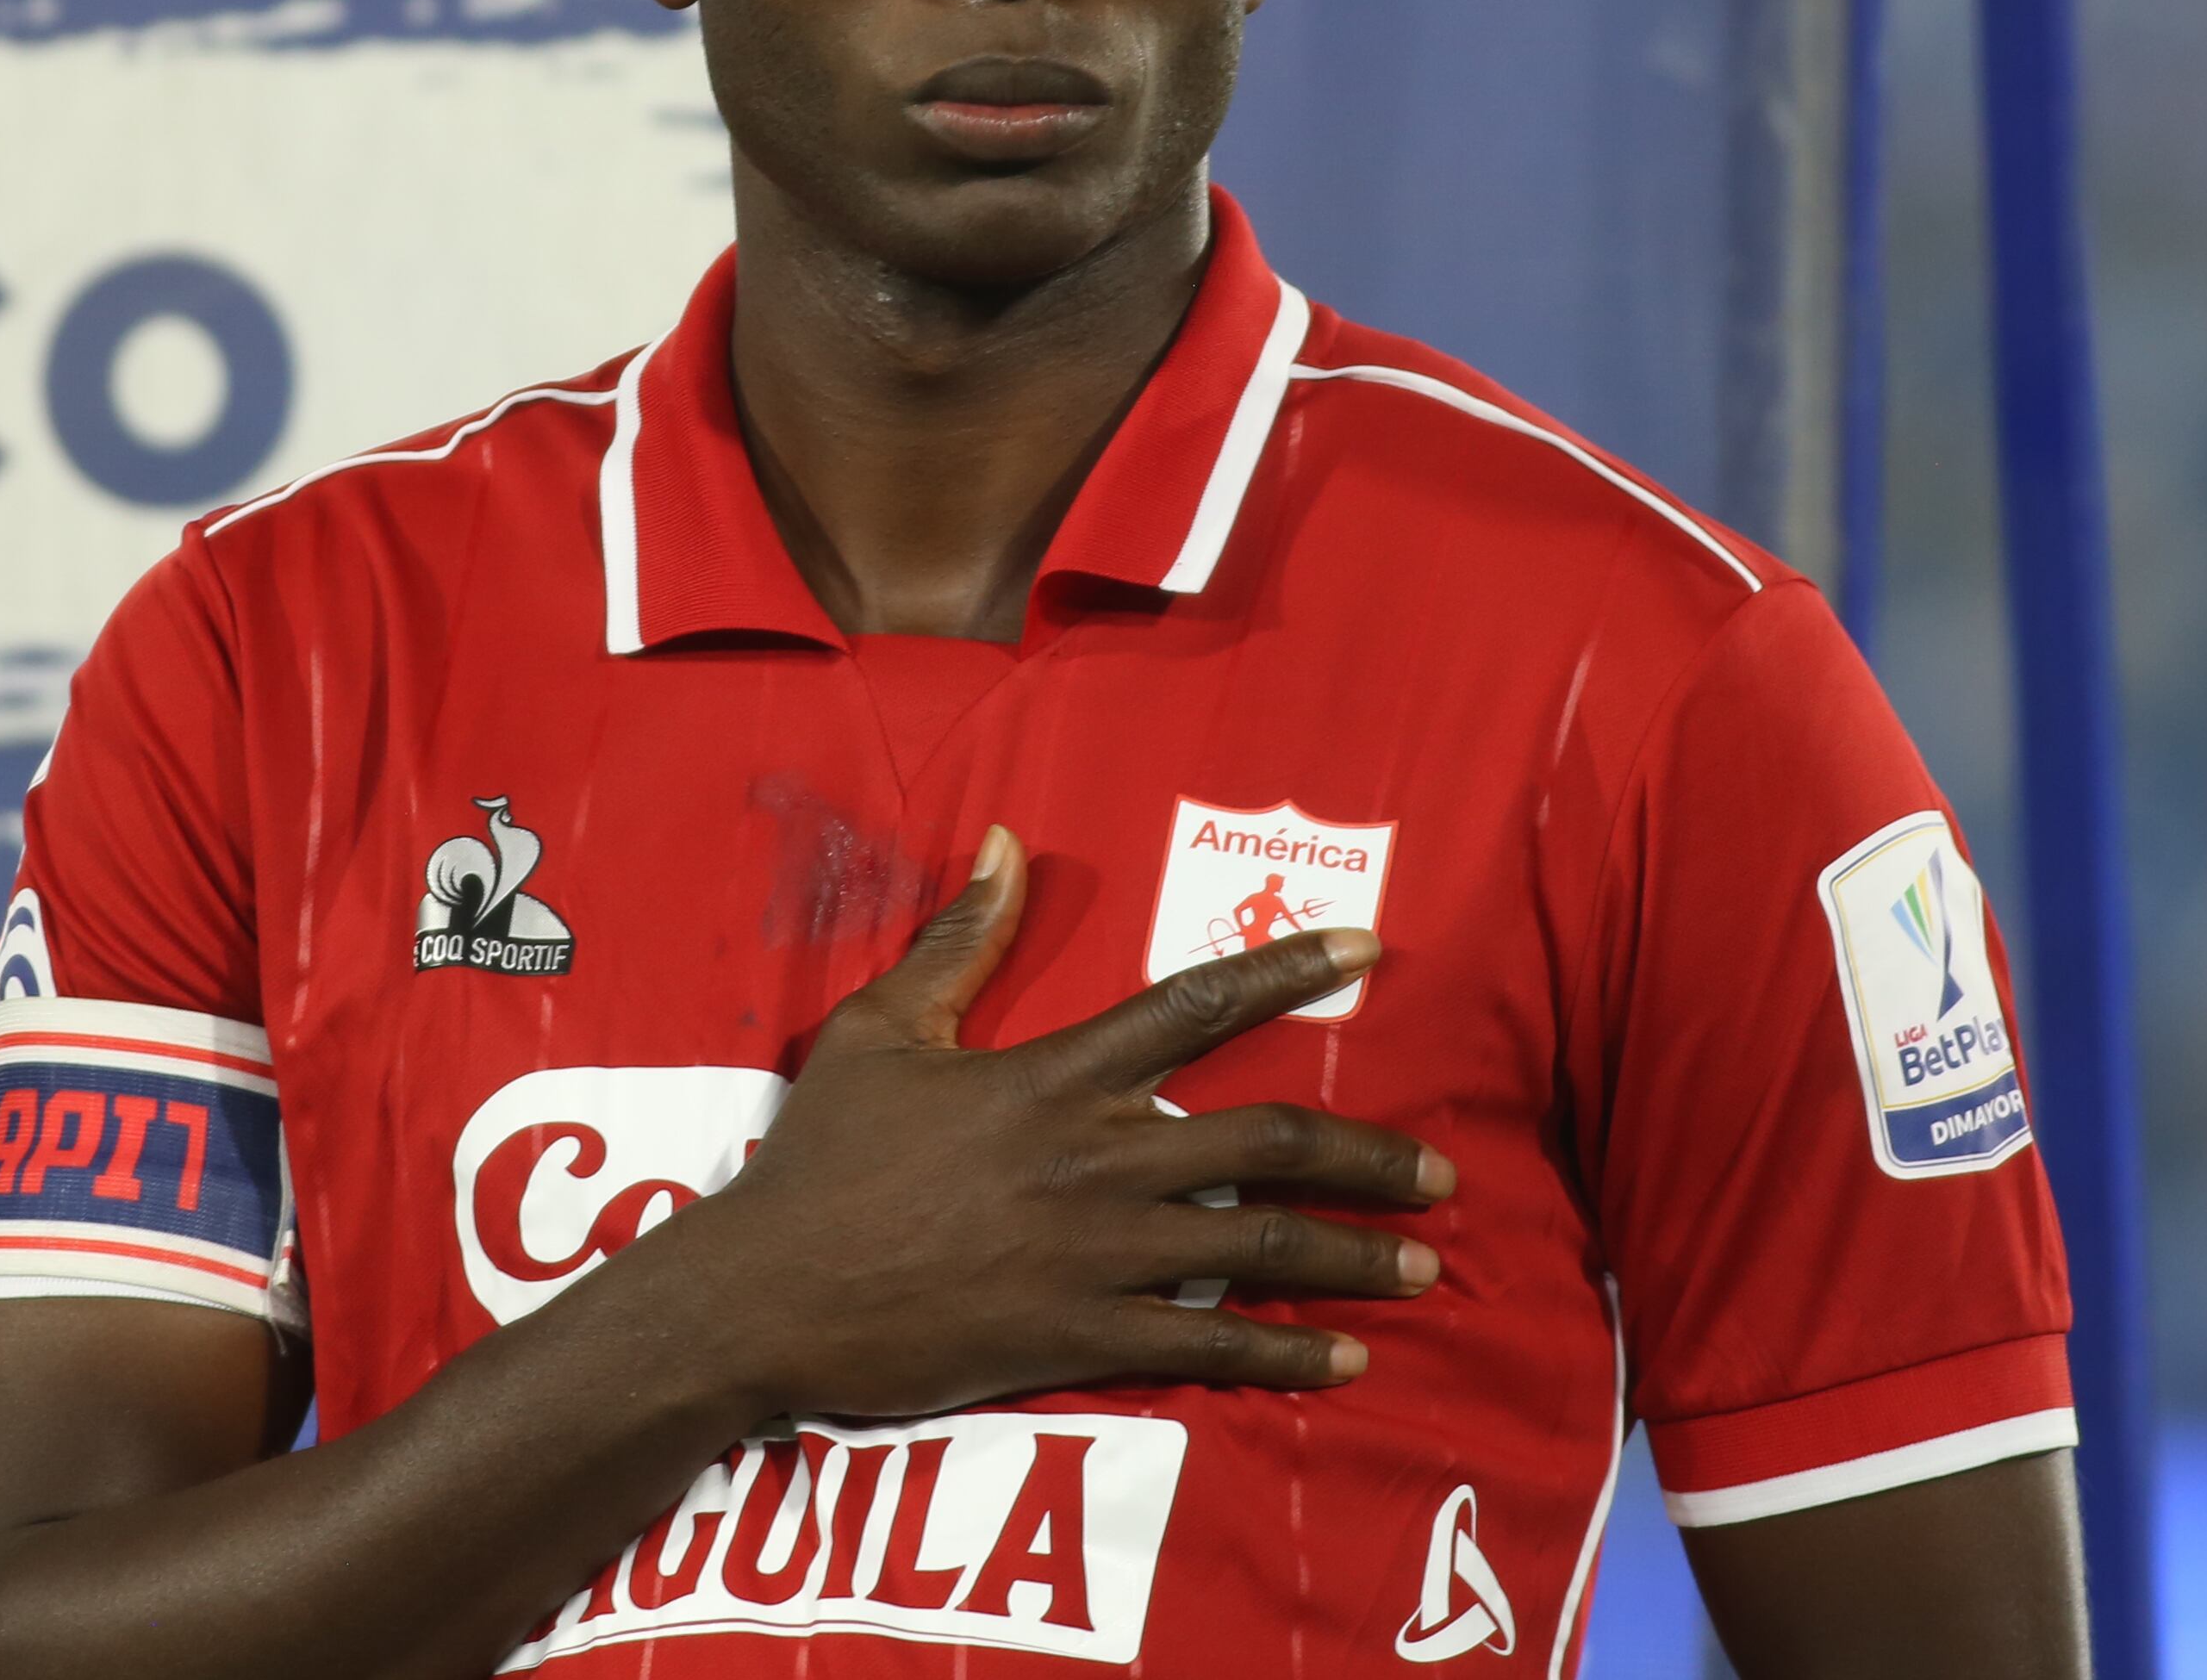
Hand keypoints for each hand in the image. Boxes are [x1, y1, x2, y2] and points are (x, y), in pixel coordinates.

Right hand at [648, 826, 1452, 1423]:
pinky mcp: (1077, 1338)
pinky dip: (1283, 1357)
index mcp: (1055, 1075)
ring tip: (1422, 1266)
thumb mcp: (880, 1030)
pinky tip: (1341, 1365)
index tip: (1369, 951)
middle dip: (1368, 1157)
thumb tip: (1010, 841)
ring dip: (1351, 1258)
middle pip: (1266, 1144)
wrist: (765, 1294)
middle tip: (1441, 1172)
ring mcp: (1094, 1254)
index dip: (1289, 971)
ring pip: (1257, 1249)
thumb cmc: (819, 1160)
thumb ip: (960, 940)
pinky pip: (1205, 1347)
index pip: (1196, 1007)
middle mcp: (1096, 1158)